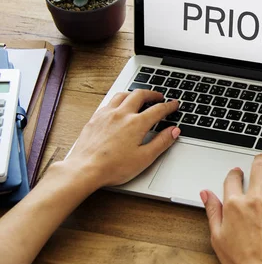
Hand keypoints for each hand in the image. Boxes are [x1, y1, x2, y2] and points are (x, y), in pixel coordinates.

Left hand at [61, 89, 180, 189]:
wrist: (84, 169)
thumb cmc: (113, 167)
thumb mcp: (144, 158)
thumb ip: (162, 142)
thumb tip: (174, 131)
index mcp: (136, 123)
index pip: (158, 109)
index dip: (169, 106)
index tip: (174, 104)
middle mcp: (121, 114)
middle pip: (140, 95)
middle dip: (152, 94)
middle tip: (159, 96)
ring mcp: (106, 115)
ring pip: (123, 95)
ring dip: (134, 93)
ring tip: (139, 97)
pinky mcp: (95, 119)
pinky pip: (109, 102)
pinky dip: (118, 100)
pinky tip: (118, 107)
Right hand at [201, 154, 261, 263]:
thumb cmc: (240, 260)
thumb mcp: (217, 236)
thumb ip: (213, 211)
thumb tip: (206, 194)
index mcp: (234, 204)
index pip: (233, 178)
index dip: (234, 173)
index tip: (237, 172)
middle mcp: (255, 199)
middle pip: (258, 169)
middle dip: (258, 160)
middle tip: (260, 158)